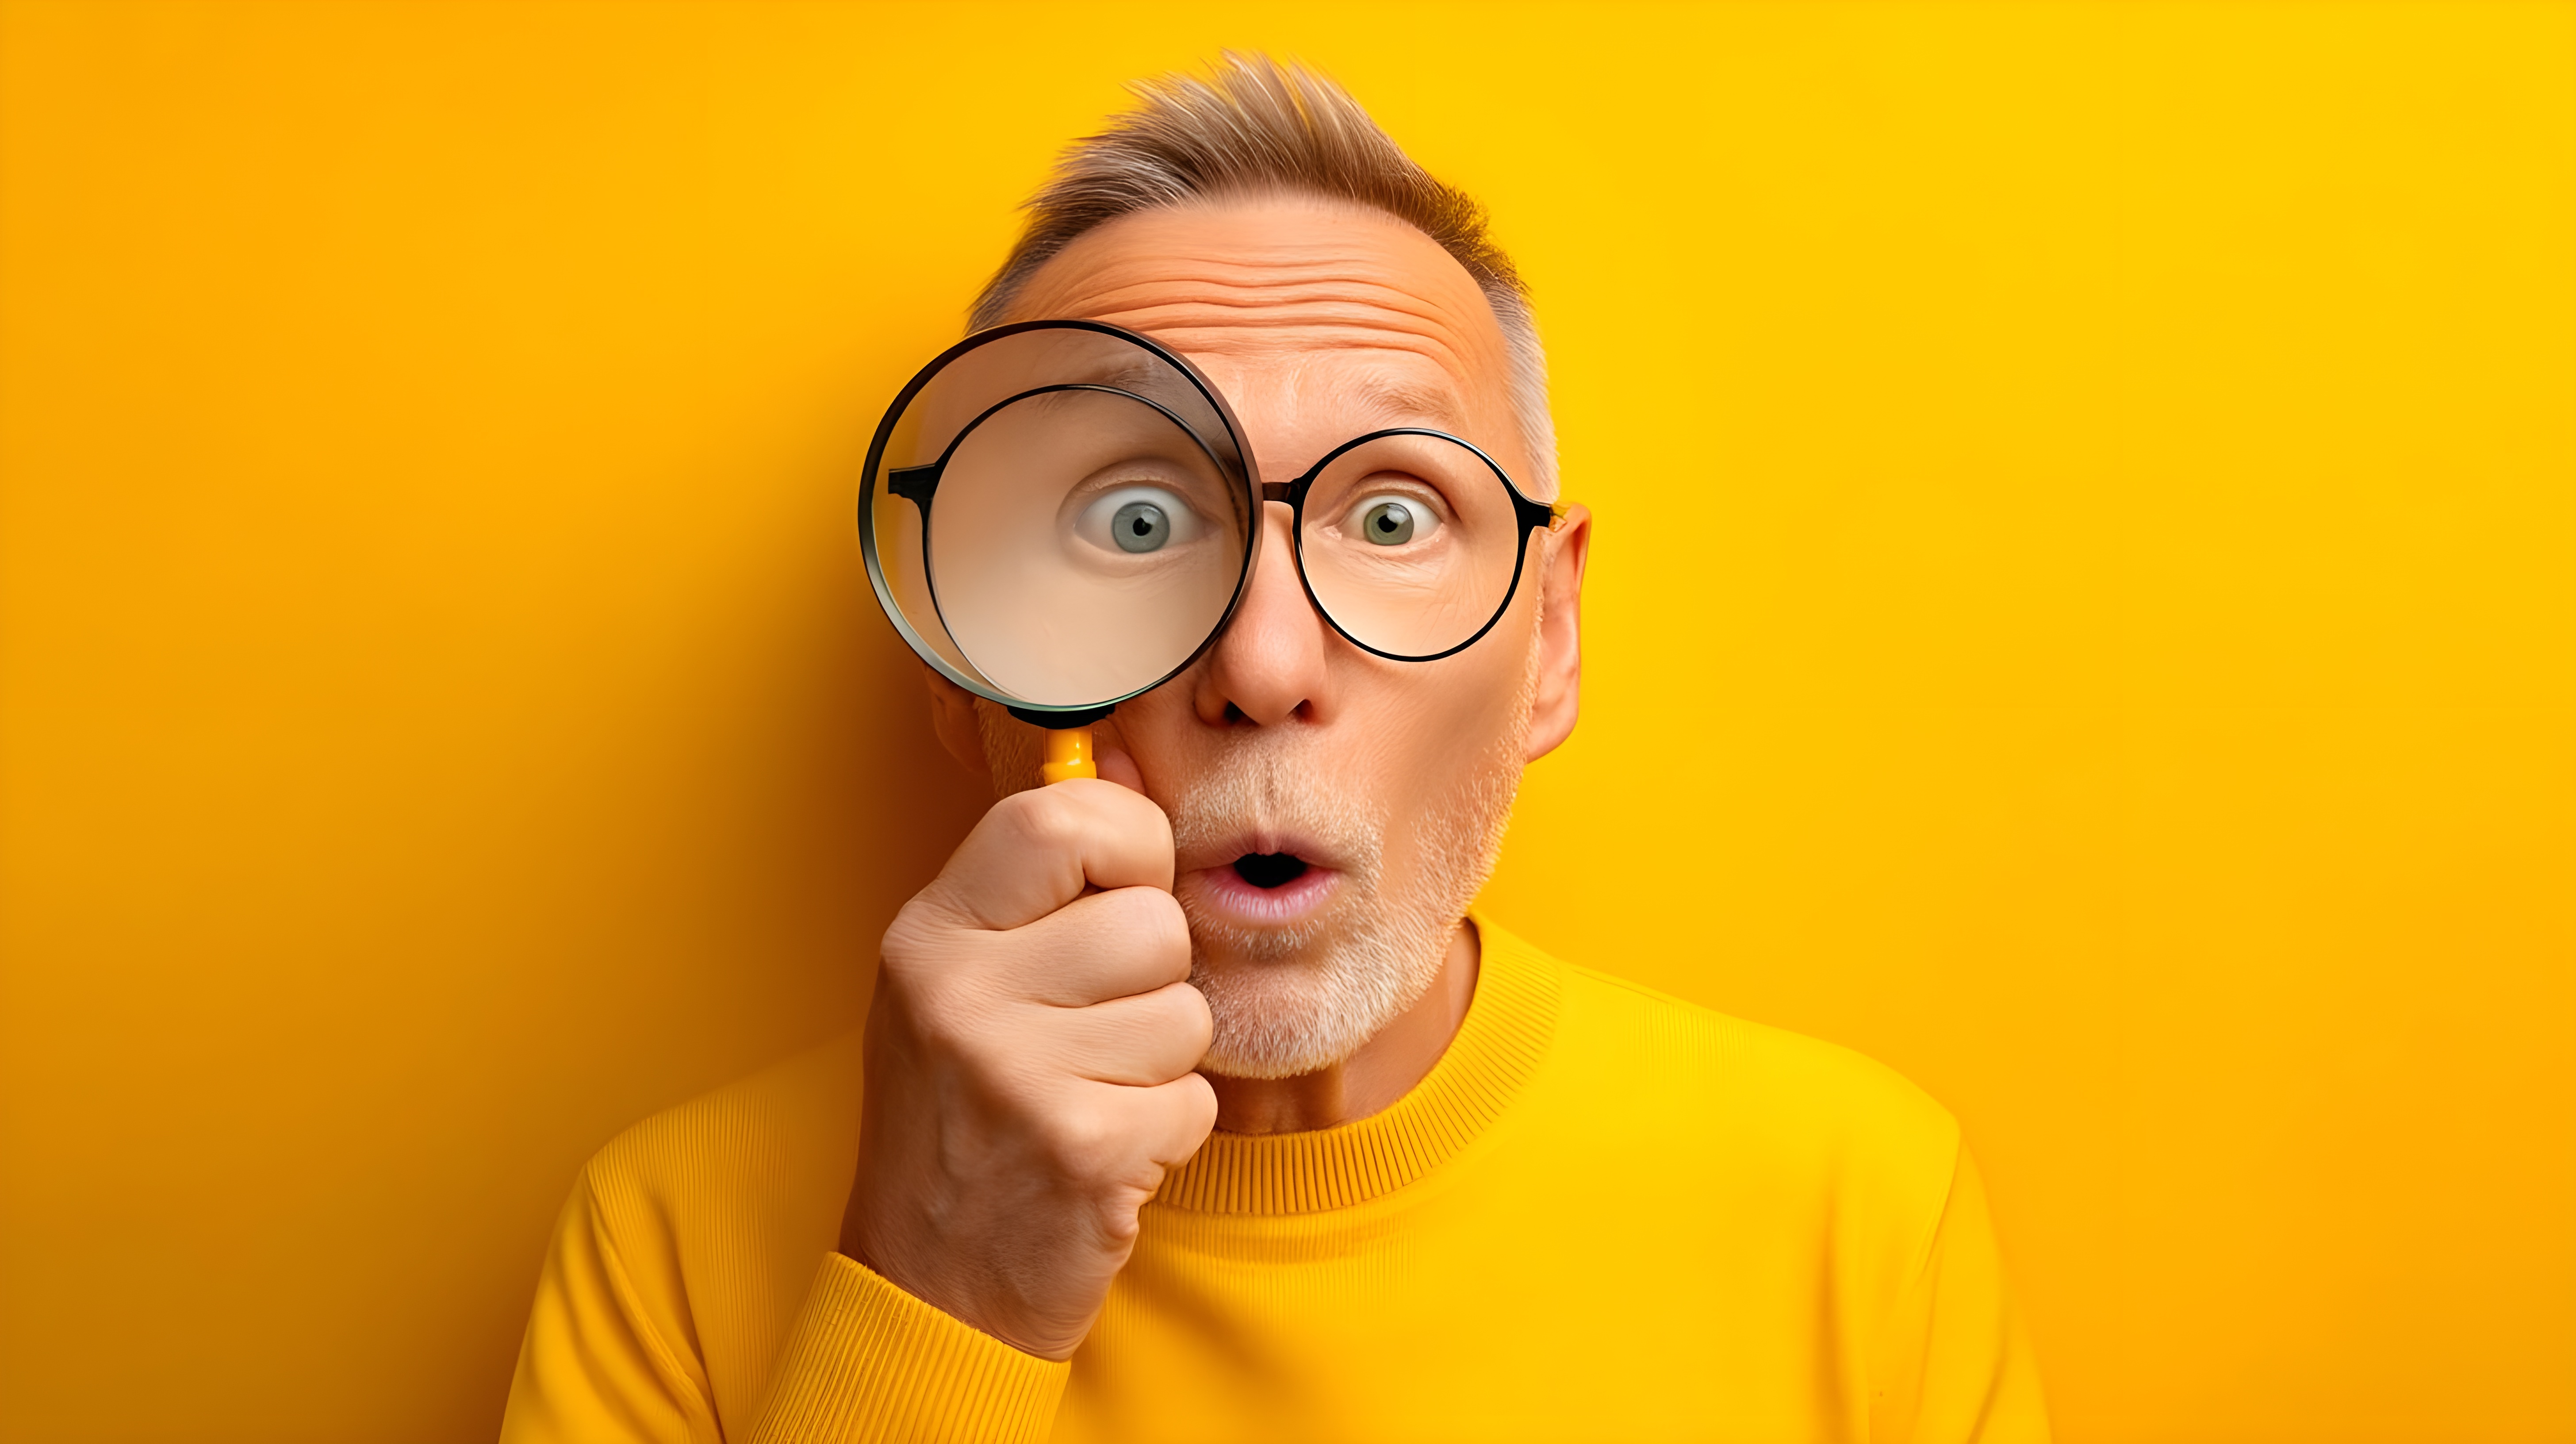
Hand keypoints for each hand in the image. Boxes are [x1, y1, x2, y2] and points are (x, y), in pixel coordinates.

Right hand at [839, 770, 1216, 1359]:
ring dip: (1161, 1062)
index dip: (1128, 842)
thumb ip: (1037, 879)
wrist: (930, 1285)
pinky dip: (1167, 1132)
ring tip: (1090, 1095)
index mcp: (932, 935)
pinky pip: (1194, 1099)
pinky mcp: (1082, 1152)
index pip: (1062, 818)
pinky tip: (1102, 1152)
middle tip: (1094, 1031)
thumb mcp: (962, 980)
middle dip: (1152, 978)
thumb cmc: (964, 1114)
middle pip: (1152, 922)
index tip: (1122, 886)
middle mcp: (962, 994)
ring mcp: (1019, 1075)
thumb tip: (1123, 757)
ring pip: (1184, 1012)